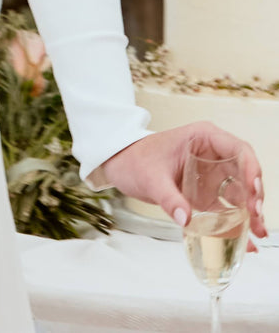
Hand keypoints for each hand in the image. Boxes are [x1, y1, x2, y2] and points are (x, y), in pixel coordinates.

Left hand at [103, 123, 266, 250]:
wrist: (122, 166)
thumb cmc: (136, 160)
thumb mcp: (151, 178)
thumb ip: (168, 197)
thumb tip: (185, 219)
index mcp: (203, 138)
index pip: (238, 149)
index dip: (251, 170)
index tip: (253, 192)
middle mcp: (213, 154)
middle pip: (245, 173)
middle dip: (254, 195)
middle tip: (256, 218)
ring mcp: (212, 174)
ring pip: (241, 192)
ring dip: (250, 212)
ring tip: (256, 233)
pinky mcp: (207, 192)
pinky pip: (228, 207)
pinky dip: (237, 222)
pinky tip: (246, 240)